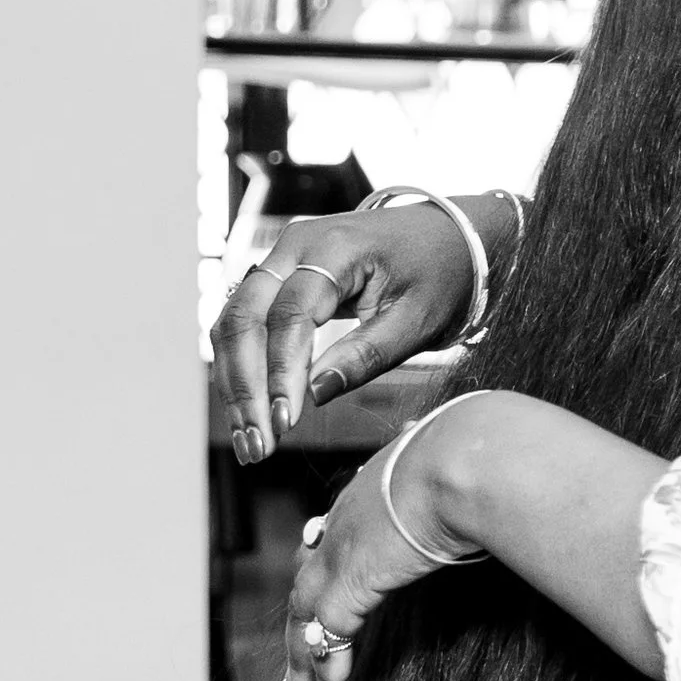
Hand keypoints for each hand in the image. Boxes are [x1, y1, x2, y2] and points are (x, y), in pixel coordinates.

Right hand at [214, 203, 477, 466]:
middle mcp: (294, 246)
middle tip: (257, 445)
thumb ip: (365, 355)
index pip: (290, 314)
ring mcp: (280, 258)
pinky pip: (244, 322)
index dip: (281, 372)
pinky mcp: (277, 277)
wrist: (447, 235)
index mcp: (334, 247)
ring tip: (251, 440)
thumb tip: (315, 395)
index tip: (284, 423)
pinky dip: (242, 368)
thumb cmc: (438, 273)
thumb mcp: (416, 319)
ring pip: (234, 321)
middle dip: (245, 386)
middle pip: (244, 316)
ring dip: (235, 383)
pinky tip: (251, 411)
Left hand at [283, 429, 470, 680]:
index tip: (325, 603)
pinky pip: (328, 642)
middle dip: (299, 624)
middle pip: (306, 584)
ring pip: (304, 617)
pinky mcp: (348, 586)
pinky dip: (328, 678)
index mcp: (368, 492)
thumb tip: (490, 438)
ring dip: (301, 662)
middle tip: (294, 662)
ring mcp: (338, 555)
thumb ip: (463, 462)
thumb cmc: (477, 454)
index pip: (333, 541)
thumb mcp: (466, 459)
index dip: (327, 576)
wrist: (465, 459)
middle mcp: (343, 522)